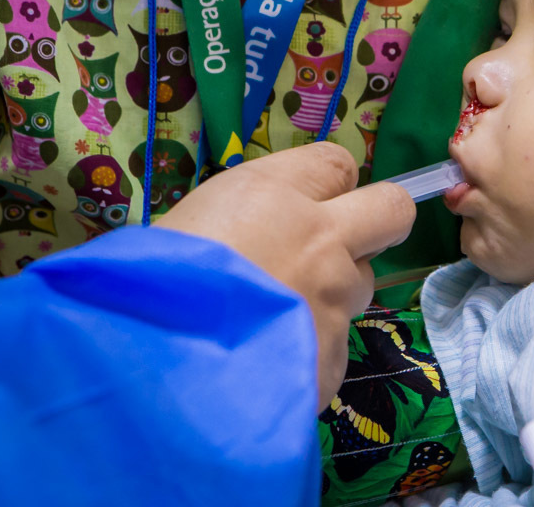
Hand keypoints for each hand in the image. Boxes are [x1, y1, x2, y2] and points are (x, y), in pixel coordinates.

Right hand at [157, 142, 415, 405]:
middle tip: (343, 244)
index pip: (338, 163)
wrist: (147, 371)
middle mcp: (321, 239)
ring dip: (332, 295)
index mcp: (274, 194)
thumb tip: (259, 232)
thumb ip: (242, 220)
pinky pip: (334, 344)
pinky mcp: (333, 356)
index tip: (313, 200)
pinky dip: (309, 351)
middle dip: (378, 222)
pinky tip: (269, 364)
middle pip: (391, 210)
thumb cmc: (142, 287)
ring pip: (361, 284)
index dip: (330, 183)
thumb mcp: (181, 228)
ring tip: (277, 319)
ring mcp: (334, 299)